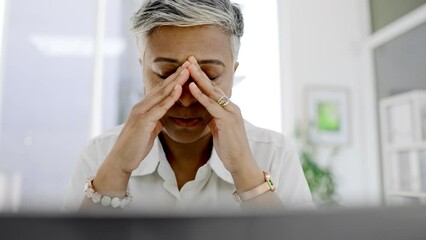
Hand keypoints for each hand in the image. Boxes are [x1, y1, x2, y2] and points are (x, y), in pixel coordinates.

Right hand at [106, 62, 189, 172]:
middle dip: (177, 74)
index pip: (161, 90)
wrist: (121, 160)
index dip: (174, 79)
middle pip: (162, 87)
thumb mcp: (148, 132)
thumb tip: (161, 120)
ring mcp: (141, 112)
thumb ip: (154, 123)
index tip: (186, 70)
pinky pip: (160, 108)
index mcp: (144, 108)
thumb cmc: (135, 147)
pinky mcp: (143, 121)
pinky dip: (170, 98)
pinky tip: (178, 89)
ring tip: (187, 70)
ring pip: (161, 94)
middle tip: (190, 62)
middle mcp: (141, 106)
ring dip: (176, 81)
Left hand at [186, 57, 258, 175]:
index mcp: (229, 109)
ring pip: (212, 91)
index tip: (192, 67)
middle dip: (200, 71)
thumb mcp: (221, 131)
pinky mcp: (227, 120)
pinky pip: (211, 105)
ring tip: (188, 66)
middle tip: (189, 58)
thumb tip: (210, 117)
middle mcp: (231, 107)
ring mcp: (231, 112)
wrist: (241, 163)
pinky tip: (191, 86)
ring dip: (199, 78)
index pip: (214, 90)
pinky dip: (201, 95)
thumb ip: (216, 120)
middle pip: (213, 85)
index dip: (202, 78)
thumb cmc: (230, 149)